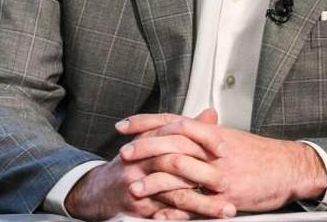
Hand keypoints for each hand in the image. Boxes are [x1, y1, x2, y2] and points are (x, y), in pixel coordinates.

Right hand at [65, 110, 233, 221]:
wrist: (100, 190)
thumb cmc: (133, 164)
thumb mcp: (155, 141)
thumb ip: (184, 129)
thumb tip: (210, 114)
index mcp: (149, 139)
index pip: (179, 134)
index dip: (203, 141)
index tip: (225, 151)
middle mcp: (141, 160)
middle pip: (176, 162)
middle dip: (205, 174)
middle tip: (227, 183)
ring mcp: (138, 184)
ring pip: (175, 193)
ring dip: (203, 204)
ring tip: (225, 209)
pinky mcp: (137, 207)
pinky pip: (165, 213)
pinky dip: (185, 218)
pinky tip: (202, 220)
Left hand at [118, 110, 326, 213]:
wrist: (289, 168)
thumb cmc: (260, 155)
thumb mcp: (230, 138)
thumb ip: (204, 132)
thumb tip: (181, 127)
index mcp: (212, 133)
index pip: (172, 121)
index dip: (145, 122)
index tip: (124, 126)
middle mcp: (212, 150)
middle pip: (171, 143)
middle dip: (144, 148)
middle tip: (124, 154)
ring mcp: (218, 174)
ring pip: (179, 175)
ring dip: (153, 183)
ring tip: (133, 188)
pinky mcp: (225, 197)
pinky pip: (196, 206)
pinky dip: (175, 212)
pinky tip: (158, 215)